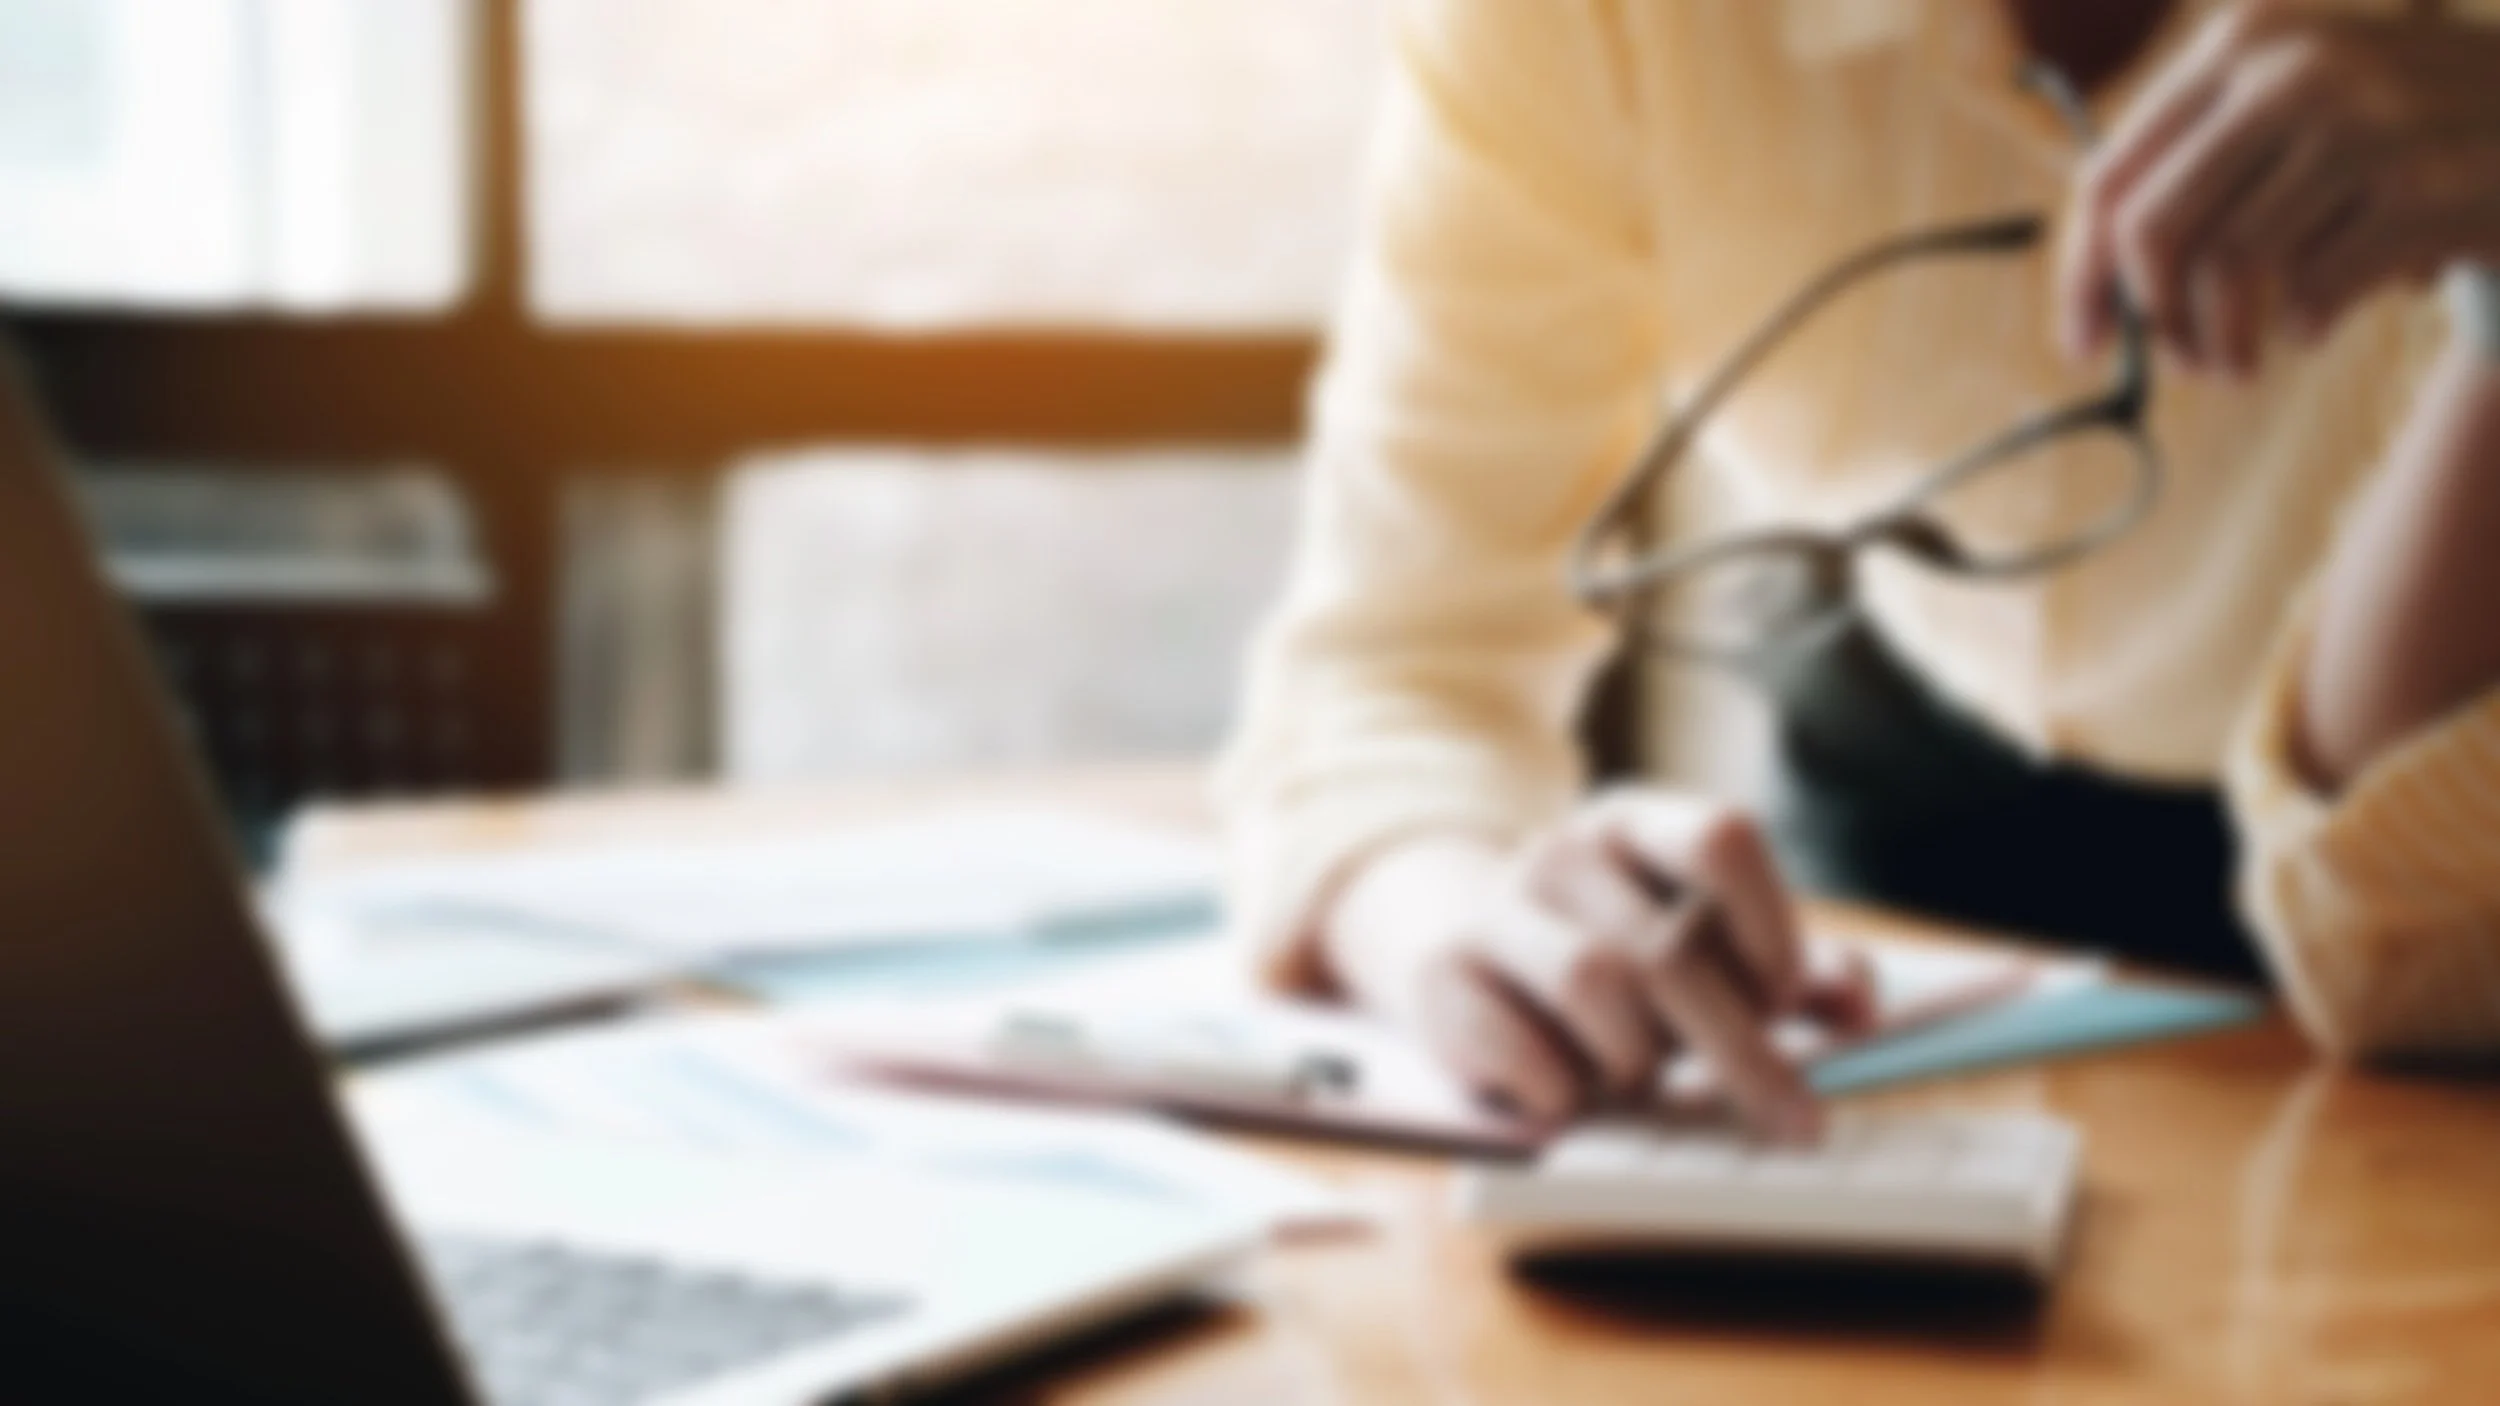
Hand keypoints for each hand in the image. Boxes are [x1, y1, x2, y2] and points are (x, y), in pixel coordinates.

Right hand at [1318, 791, 1875, 1140]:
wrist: (1463, 954)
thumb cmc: (1616, 957)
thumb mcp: (1703, 945)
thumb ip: (1791, 971)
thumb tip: (1860, 1009)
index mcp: (1635, 821)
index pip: (1721, 838)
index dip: (1769, 926)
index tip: (1787, 999)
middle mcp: (1560, 851)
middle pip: (1668, 948)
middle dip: (1741, 1049)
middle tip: (1794, 1120)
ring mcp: (1493, 909)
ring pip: (1594, 990)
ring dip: (1636, 1059)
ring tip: (1636, 1074)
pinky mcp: (1442, 980)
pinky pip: (1526, 1054)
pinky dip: (1567, 1093)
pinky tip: (1570, 1090)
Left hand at [2057, 1, 2499, 375]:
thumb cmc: (2405, 134)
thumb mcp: (2301, 111)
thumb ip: (2201, 174)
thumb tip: (2095, 291)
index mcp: (2244, 42)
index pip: (2113, 176)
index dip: (2083, 274)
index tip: (2083, 343)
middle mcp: (2294, 67)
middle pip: (2156, 231)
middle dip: (2156, 319)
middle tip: (2182, 364)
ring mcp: (2365, 120)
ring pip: (2232, 269)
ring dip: (2225, 341)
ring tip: (2240, 365)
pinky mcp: (2424, 185)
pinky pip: (2317, 288)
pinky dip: (2307, 326)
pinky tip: (2318, 328)